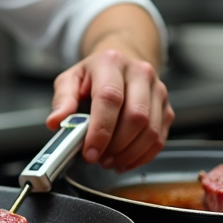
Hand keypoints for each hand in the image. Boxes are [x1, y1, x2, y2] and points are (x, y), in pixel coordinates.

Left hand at [47, 48, 173, 171]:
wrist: (121, 63)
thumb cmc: (95, 75)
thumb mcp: (70, 80)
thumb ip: (62, 100)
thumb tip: (56, 121)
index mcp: (111, 62)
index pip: (110, 98)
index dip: (101, 129)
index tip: (90, 151)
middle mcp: (140, 73)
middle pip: (136, 116)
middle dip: (116, 145)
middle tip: (98, 158)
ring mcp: (157, 91)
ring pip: (151, 131)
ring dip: (129, 154)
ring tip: (109, 160)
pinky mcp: (167, 108)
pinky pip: (159, 139)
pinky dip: (141, 156)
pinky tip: (125, 160)